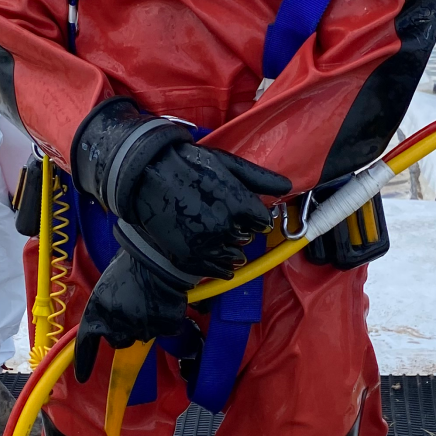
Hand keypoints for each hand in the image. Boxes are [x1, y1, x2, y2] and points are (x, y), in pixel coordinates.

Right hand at [72, 99, 290, 282]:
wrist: (147, 176)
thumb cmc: (188, 164)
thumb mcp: (227, 164)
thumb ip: (259, 177)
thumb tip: (288, 186)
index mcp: (238, 203)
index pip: (262, 221)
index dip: (254, 216)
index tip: (244, 212)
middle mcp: (225, 227)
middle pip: (247, 238)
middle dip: (240, 229)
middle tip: (221, 216)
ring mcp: (206, 244)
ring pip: (235, 257)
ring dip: (230, 248)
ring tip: (214, 233)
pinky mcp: (189, 258)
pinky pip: (217, 272)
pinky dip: (219, 267)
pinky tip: (213, 254)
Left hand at [73, 252, 188, 382]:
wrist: (159, 257)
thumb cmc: (130, 264)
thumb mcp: (107, 284)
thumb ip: (105, 306)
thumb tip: (108, 315)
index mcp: (97, 312)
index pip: (86, 342)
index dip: (84, 360)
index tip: (82, 377)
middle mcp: (116, 325)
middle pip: (118, 341)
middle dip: (124, 330)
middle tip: (133, 309)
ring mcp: (141, 329)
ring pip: (142, 335)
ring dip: (145, 324)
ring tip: (150, 299)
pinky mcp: (163, 329)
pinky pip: (164, 330)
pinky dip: (165, 320)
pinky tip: (164, 302)